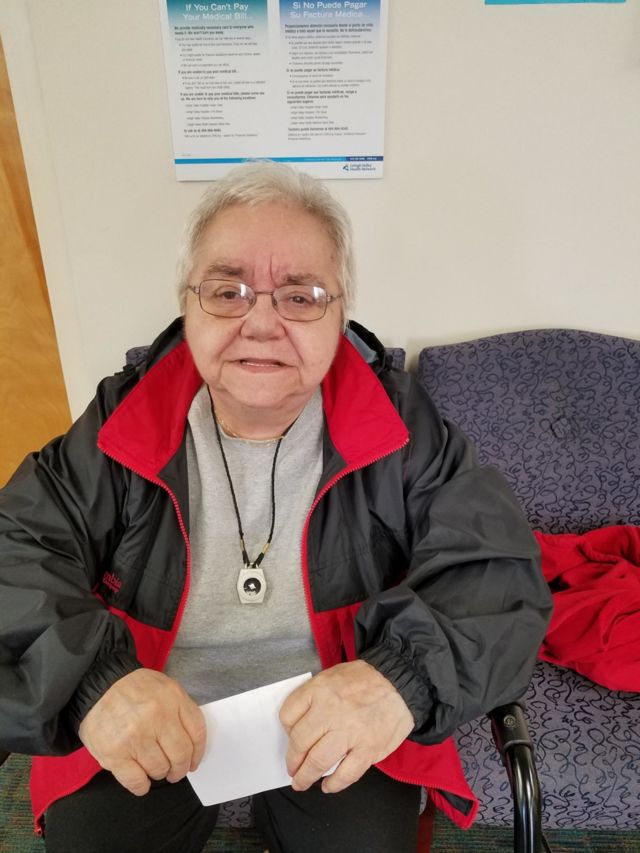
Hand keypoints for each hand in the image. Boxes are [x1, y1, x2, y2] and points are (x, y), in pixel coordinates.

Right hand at [78, 668, 206, 795]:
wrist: (97, 685)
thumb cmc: (133, 688)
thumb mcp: (165, 687)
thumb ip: (180, 710)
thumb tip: (192, 743)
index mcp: (172, 698)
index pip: (197, 732)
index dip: (198, 752)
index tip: (193, 761)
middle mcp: (156, 717)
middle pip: (180, 755)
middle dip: (180, 768)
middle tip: (175, 771)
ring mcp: (135, 736)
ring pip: (159, 769)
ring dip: (160, 773)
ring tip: (154, 768)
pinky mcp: (114, 753)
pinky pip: (136, 781)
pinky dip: (142, 786)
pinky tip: (142, 781)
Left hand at [279, 660, 413, 793]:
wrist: (400, 682)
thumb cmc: (366, 678)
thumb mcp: (332, 675)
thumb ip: (314, 696)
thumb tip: (300, 722)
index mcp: (319, 690)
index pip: (288, 715)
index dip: (285, 730)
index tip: (289, 737)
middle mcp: (330, 711)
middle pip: (299, 742)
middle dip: (292, 760)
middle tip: (292, 768)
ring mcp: (349, 732)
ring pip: (317, 761)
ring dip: (306, 776)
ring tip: (302, 782)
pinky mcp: (367, 749)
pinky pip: (345, 774)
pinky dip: (333, 784)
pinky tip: (328, 785)